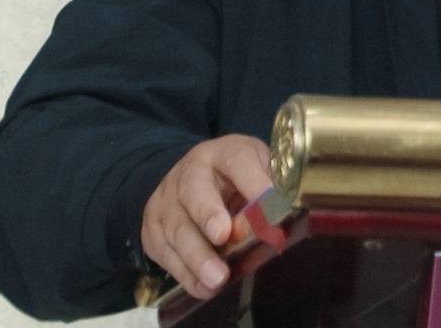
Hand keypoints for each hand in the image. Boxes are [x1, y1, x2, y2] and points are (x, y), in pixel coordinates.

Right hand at [141, 134, 273, 299]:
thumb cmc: (233, 177)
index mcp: (222, 153)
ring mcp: (166, 202)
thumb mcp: (257, 168)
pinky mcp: (152, 231)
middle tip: (223, 237)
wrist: (187, 178)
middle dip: (209, 216)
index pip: (238, 161)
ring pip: (177, 229)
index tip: (268, 202)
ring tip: (217, 278)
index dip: (253, 182)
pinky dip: (186, 275)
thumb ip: (271, 185)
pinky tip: (204, 287)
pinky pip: (167, 255)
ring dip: (197, 257)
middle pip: (195, 194)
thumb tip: (288, 212)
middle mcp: (188, 174)